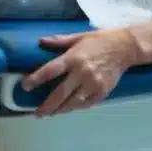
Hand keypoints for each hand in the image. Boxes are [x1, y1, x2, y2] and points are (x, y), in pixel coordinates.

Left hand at [21, 29, 138, 116]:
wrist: (126, 47)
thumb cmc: (101, 40)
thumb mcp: (79, 36)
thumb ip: (59, 41)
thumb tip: (40, 41)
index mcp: (74, 57)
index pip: (50, 70)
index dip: (35, 79)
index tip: (25, 86)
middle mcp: (82, 72)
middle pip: (60, 93)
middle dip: (47, 106)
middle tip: (37, 113)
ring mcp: (93, 83)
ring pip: (73, 102)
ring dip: (60, 110)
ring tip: (51, 113)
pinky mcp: (103, 91)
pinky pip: (87, 104)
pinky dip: (77, 107)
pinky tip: (70, 108)